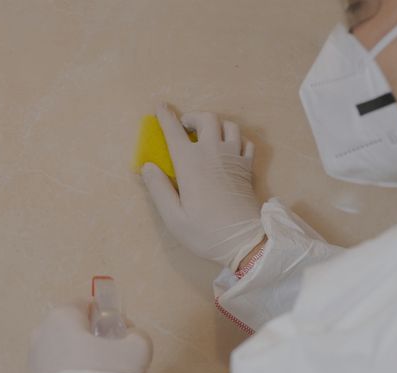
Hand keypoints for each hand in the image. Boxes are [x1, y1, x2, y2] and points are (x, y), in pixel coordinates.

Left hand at [27, 303, 152, 372]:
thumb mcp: (137, 351)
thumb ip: (139, 337)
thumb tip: (132, 339)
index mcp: (62, 316)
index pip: (89, 305)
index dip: (111, 318)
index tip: (124, 337)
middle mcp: (42, 333)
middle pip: (79, 332)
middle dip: (101, 345)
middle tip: (120, 364)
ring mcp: (33, 360)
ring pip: (70, 356)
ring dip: (89, 365)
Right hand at [141, 103, 265, 270]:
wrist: (245, 241)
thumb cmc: (206, 232)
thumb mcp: (174, 217)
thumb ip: (158, 189)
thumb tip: (148, 166)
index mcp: (190, 163)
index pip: (175, 131)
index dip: (165, 116)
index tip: (160, 107)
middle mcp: (213, 153)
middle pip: (207, 118)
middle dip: (193, 117)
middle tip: (185, 127)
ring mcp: (234, 158)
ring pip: (229, 125)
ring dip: (216, 126)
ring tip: (207, 137)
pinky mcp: (249, 167)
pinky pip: (245, 141)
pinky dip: (236, 139)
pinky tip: (229, 150)